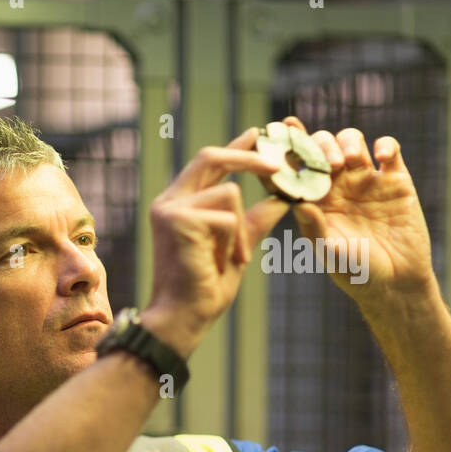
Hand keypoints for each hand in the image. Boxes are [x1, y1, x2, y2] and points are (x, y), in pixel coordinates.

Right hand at [147, 128, 292, 355]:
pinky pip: (227, 216)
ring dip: (240, 227)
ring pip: (228, 191)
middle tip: (278, 165)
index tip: (259, 133)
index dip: (236, 147)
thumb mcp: (237, 248)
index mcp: (178, 205)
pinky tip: (223, 263)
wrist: (183, 317)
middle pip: (210, 156)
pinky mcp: (177, 220)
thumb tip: (281, 201)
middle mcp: (168, 202)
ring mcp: (169, 209)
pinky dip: (234, 241)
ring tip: (233, 258)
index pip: (209, 164)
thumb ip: (254, 222)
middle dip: (247, 156)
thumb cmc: (204, 288)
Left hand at [281, 115, 435, 302]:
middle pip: (322, 146)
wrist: (395, 281)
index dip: (285, 150)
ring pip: (351, 141)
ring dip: (346, 142)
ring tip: (348, 161)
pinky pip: (390, 150)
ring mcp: (365, 179)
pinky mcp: (395, 180)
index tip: (275, 132)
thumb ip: (314, 229)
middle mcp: (337, 185)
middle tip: (327, 164)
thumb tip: (297, 203)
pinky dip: (385, 146)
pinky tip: (381, 158)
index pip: (294, 168)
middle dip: (319, 146)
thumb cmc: (355, 272)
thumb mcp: (330, 253)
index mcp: (313, 200)